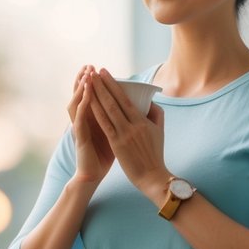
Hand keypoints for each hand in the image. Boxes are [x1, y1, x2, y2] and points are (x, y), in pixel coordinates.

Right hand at [68, 65, 113, 182]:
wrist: (92, 175)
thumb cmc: (103, 156)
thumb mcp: (112, 135)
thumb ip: (119, 122)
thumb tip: (134, 110)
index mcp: (93, 119)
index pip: (92, 97)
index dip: (95, 83)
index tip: (101, 69)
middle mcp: (84, 121)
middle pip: (83, 96)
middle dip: (87, 80)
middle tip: (90, 65)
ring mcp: (80, 128)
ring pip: (78, 104)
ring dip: (82, 89)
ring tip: (87, 75)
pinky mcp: (79, 137)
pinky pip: (79, 119)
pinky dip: (83, 106)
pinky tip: (87, 96)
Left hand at [86, 68, 170, 202]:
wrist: (152, 176)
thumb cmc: (155, 154)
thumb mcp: (159, 131)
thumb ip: (155, 113)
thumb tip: (148, 101)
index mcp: (143, 121)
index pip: (125, 98)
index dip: (114, 84)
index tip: (105, 73)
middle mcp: (132, 125)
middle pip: (114, 101)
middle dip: (103, 85)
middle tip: (94, 72)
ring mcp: (123, 134)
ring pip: (107, 111)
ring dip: (96, 95)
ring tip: (89, 82)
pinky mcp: (116, 144)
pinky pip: (104, 124)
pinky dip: (96, 112)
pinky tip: (89, 103)